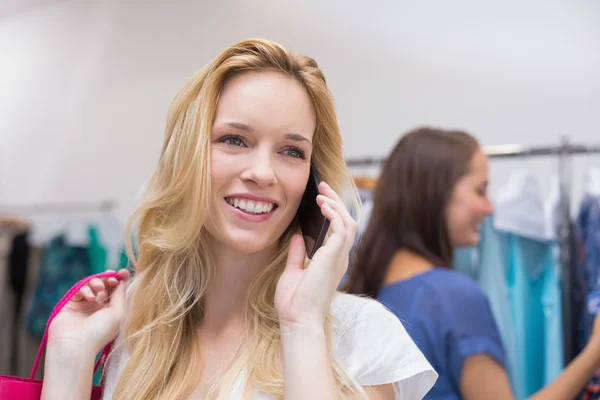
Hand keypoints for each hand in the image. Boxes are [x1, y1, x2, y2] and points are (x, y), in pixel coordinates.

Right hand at [47, 269, 129, 354]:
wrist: (75, 345)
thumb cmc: (100, 331)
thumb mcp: (118, 312)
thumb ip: (120, 294)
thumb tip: (122, 280)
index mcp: (111, 311)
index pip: (116, 291)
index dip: (120, 280)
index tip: (123, 272)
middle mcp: (97, 308)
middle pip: (104, 285)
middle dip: (108, 278)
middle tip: (112, 278)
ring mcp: (83, 306)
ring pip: (90, 285)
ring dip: (97, 282)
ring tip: (99, 289)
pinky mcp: (70, 304)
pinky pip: (78, 289)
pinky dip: (85, 289)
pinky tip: (90, 298)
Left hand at [275, 182, 356, 333]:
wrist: (297, 320)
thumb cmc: (295, 303)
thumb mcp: (293, 272)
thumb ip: (298, 255)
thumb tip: (298, 237)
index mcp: (332, 262)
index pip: (339, 231)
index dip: (334, 212)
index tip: (321, 198)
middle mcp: (339, 258)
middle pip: (347, 222)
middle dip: (336, 202)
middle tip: (322, 186)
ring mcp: (339, 258)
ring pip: (348, 222)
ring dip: (336, 204)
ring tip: (322, 193)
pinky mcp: (334, 257)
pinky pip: (341, 228)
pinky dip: (334, 214)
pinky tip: (323, 205)